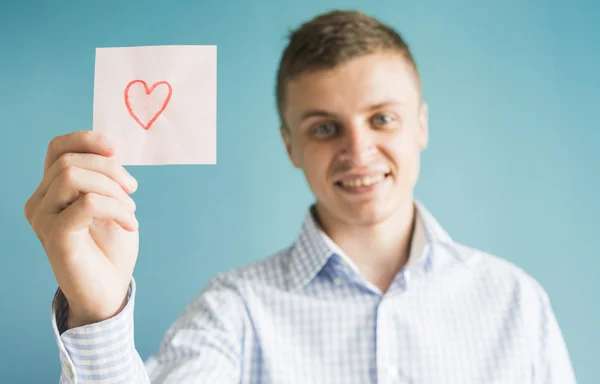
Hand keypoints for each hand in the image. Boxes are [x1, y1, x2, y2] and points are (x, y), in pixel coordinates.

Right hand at [24, 130, 138, 328]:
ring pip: (73, 177)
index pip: (57, 149)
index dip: (86, 140)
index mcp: (51, 190)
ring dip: (112, 189)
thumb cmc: (111, 247)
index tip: (115, 149)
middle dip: (110, 170)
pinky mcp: (56, 237)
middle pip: (69, 161)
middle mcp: (39, 203)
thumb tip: (109, 150)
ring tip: (130, 211)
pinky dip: (117, 209)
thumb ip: (103, 176)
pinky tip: (130, 225)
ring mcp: (43, 220)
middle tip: (132, 190)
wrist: (110, 290)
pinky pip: (87, 204)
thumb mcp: (112, 202)